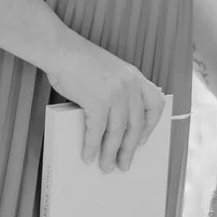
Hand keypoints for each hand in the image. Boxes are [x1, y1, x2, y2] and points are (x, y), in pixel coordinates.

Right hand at [48, 40, 165, 173]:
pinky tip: (88, 156)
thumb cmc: (79, 60)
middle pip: (136, 124)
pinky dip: (92, 146)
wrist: (61, 49)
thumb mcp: (109, 70)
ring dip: (111, 153)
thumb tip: (113, 122)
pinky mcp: (97, 101)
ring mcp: (115, 93)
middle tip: (125, 164)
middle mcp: (129, 86)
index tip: (143, 139)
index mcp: (135, 77)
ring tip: (106, 167)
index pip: (155, 104)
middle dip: (129, 148)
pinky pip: (97, 131)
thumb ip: (117, 90)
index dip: (151, 125)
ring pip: (117, 132)